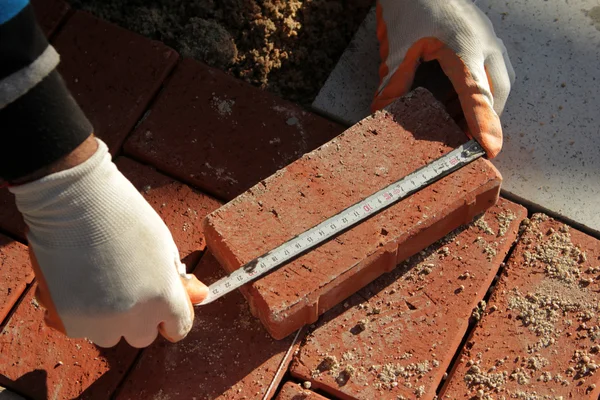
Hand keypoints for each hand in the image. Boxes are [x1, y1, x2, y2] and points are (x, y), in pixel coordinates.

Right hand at [10, 137, 207, 347]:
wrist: (73, 200)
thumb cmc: (124, 216)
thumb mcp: (163, 244)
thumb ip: (176, 277)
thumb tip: (199, 295)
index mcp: (164, 298)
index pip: (178, 328)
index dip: (172, 317)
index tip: (164, 308)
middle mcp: (134, 317)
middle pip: (143, 337)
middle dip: (141, 318)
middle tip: (129, 287)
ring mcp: (99, 322)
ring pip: (110, 336)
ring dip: (109, 318)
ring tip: (101, 280)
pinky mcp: (67, 321)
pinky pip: (80, 328)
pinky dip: (81, 312)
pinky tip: (78, 281)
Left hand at [372, 0, 514, 157]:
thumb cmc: (412, 4)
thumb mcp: (398, 47)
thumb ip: (393, 83)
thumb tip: (381, 113)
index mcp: (464, 46)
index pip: (477, 94)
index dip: (483, 124)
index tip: (489, 149)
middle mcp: (485, 44)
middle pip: (495, 94)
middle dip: (483, 121)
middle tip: (465, 144)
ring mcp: (490, 39)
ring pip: (498, 84)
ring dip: (481, 108)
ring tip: (457, 124)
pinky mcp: (487, 38)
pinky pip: (492, 73)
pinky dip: (478, 92)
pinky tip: (456, 101)